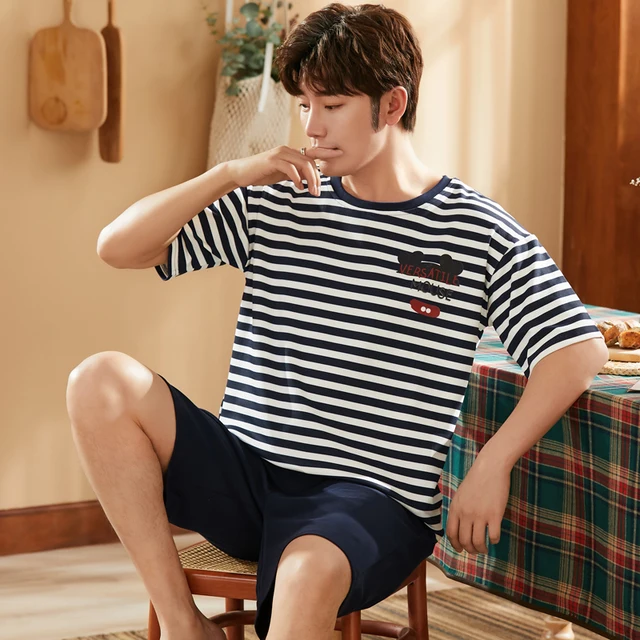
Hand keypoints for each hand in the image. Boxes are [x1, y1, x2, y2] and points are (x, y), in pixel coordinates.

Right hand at [225, 145, 343, 195]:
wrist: (241, 173)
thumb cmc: (262, 174)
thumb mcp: (282, 174)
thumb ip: (295, 174)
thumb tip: (307, 180)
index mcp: (291, 153)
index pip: (312, 152)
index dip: (326, 152)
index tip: (340, 154)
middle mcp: (287, 150)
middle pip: (310, 161)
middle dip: (317, 177)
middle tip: (318, 192)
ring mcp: (280, 153)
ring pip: (303, 164)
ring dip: (310, 179)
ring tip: (311, 191)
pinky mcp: (272, 160)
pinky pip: (290, 168)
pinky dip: (297, 178)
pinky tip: (298, 187)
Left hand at [445, 455, 510, 553]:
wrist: (490, 468)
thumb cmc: (475, 479)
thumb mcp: (460, 494)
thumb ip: (458, 509)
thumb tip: (459, 526)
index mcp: (455, 508)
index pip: (451, 533)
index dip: (455, 545)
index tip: (460, 550)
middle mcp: (465, 514)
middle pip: (464, 541)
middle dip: (470, 550)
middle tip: (475, 551)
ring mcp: (480, 515)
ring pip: (478, 542)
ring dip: (481, 549)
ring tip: (484, 548)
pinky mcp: (495, 515)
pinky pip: (493, 536)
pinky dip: (494, 541)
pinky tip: (494, 538)